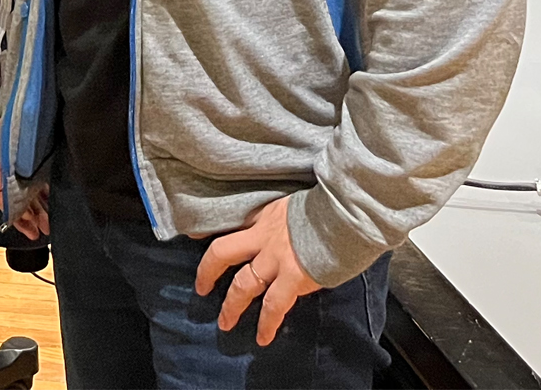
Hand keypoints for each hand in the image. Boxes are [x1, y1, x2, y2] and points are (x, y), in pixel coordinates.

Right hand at [0, 119, 48, 240]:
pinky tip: (52, 203)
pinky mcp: (39, 152)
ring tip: (48, 224)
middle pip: (17, 195)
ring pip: (30, 188)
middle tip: (41, 232)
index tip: (26, 229)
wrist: (28, 89)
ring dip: (38, 207)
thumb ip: (5, 176)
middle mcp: (8, 162)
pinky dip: (45, 192)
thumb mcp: (2, 149)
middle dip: (28, 215)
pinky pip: (41, 177)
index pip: (0, 195)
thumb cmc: (13, 118)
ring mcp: (24, 157)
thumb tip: (12, 204)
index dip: (13, 214)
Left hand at [193, 195, 322, 344]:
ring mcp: (275, 258)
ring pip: (242, 285)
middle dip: (208, 272)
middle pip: (223, 253)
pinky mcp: (292, 277)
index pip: (232, 220)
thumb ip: (286, 218)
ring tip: (225, 322)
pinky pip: (273, 306)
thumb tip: (291, 231)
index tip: (193, 235)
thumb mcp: (297, 203)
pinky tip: (263, 337)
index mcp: (266, 215)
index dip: (210, 228)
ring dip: (232, 306)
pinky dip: (267, 323)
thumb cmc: (330, 205)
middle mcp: (264, 236)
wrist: (347, 211)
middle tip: (201, 288)